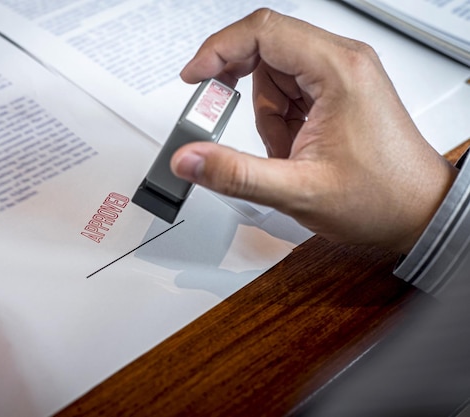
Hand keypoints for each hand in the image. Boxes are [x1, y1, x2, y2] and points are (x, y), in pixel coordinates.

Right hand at [171, 9, 457, 253]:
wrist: (419, 213)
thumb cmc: (381, 198)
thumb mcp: (298, 190)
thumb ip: (235, 174)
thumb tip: (189, 158)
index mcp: (338, 70)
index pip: (263, 30)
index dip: (218, 50)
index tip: (195, 78)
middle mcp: (342, 63)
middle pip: (266, 49)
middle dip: (240, 89)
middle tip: (225, 119)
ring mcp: (341, 76)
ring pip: (274, 75)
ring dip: (265, 115)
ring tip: (285, 152)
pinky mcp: (337, 93)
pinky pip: (289, 93)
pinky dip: (279, 122)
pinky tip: (293, 149)